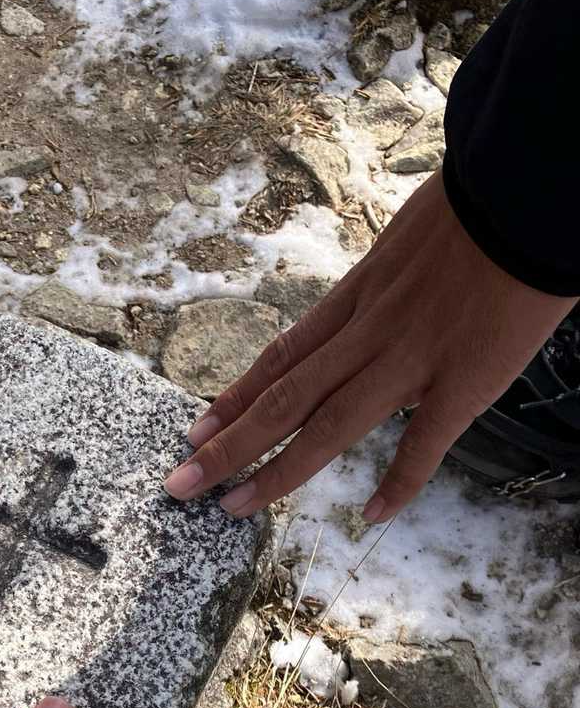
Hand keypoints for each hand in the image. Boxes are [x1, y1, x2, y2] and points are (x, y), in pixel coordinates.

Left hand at [163, 170, 577, 520]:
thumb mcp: (406, 242)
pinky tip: (372, 514)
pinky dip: (399, 482)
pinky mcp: (462, 380)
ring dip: (277, 471)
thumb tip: (374, 306)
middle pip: (282, 398)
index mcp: (355, 298)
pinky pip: (424, 442)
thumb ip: (383, 286)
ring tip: (232, 506)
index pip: (280, 357)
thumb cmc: (477, 207)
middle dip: (227, 446)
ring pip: (328, 425)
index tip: (195, 430)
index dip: (233, 397)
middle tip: (180, 484)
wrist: (527, 193)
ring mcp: (410, 359)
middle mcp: (367, 333)